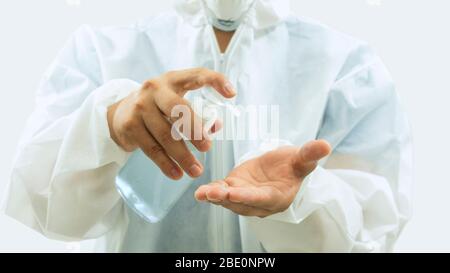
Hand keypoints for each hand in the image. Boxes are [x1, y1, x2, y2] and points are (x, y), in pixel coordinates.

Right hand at [107, 68, 235, 179]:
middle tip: (207, 147)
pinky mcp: (130, 125)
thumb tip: (216, 128)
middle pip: (178, 109)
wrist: (120, 114)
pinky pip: (151, 148)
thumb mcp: (175, 103)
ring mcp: (140, 106)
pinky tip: (176, 174)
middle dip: (194, 130)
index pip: (197, 74)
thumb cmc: (158, 108)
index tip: (232, 94)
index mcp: (173, 80)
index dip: (215, 81)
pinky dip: (165, 164)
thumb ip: (196, 113)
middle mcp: (155, 89)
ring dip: (182, 156)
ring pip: (165, 134)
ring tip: (196, 171)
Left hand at [194, 140, 330, 216]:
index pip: (261, 198)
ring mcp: (244, 197)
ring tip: (202, 193)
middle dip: (226, 199)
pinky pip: (221, 193)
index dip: (248, 196)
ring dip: (215, 197)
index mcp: (276, 197)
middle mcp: (259, 203)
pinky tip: (200, 191)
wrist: (280, 170)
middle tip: (213, 193)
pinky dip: (210, 193)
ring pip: (228, 200)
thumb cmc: (292, 166)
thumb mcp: (301, 159)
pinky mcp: (233, 189)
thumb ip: (310, 155)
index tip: (234, 192)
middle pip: (241, 203)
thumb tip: (326, 145)